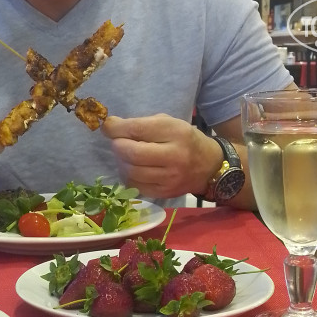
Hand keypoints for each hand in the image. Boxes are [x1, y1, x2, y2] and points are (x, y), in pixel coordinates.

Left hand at [101, 114, 217, 197]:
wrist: (208, 166)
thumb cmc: (184, 139)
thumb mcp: (169, 123)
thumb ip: (142, 124)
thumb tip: (111, 126)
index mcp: (175, 132)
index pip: (137, 129)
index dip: (116, 128)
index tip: (108, 127)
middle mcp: (174, 155)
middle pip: (132, 153)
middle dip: (118, 146)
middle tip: (117, 143)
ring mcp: (170, 177)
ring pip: (132, 172)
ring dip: (121, 162)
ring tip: (125, 156)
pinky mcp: (165, 193)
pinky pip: (136, 186)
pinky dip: (128, 177)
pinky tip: (132, 169)